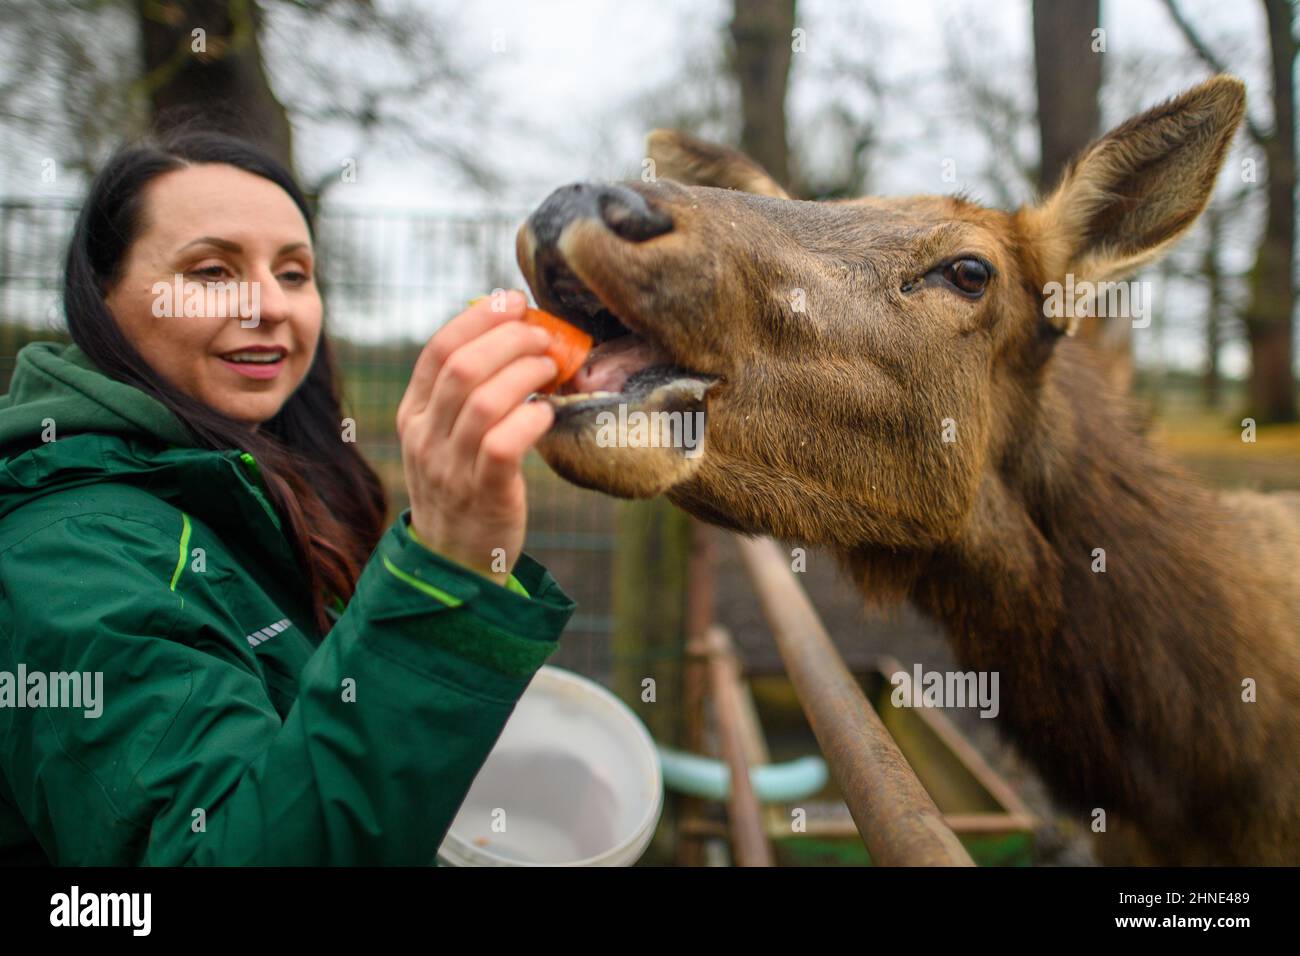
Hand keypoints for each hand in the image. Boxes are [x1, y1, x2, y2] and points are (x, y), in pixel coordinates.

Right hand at [396, 290, 556, 584]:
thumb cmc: (463, 485)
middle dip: (510, 340)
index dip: (479, 317)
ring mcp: (451, 467)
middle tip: (544, 337)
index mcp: (413, 414)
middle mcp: (425, 437)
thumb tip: (511, 333)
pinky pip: (505, 444)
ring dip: (526, 373)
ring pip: (485, 400)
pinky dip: (531, 418)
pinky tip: (547, 412)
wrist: (454, 560)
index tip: (514, 301)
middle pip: (463, 367)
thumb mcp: (445, 437)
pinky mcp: (484, 492)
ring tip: (551, 368)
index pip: (438, 350)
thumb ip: (465, 394)